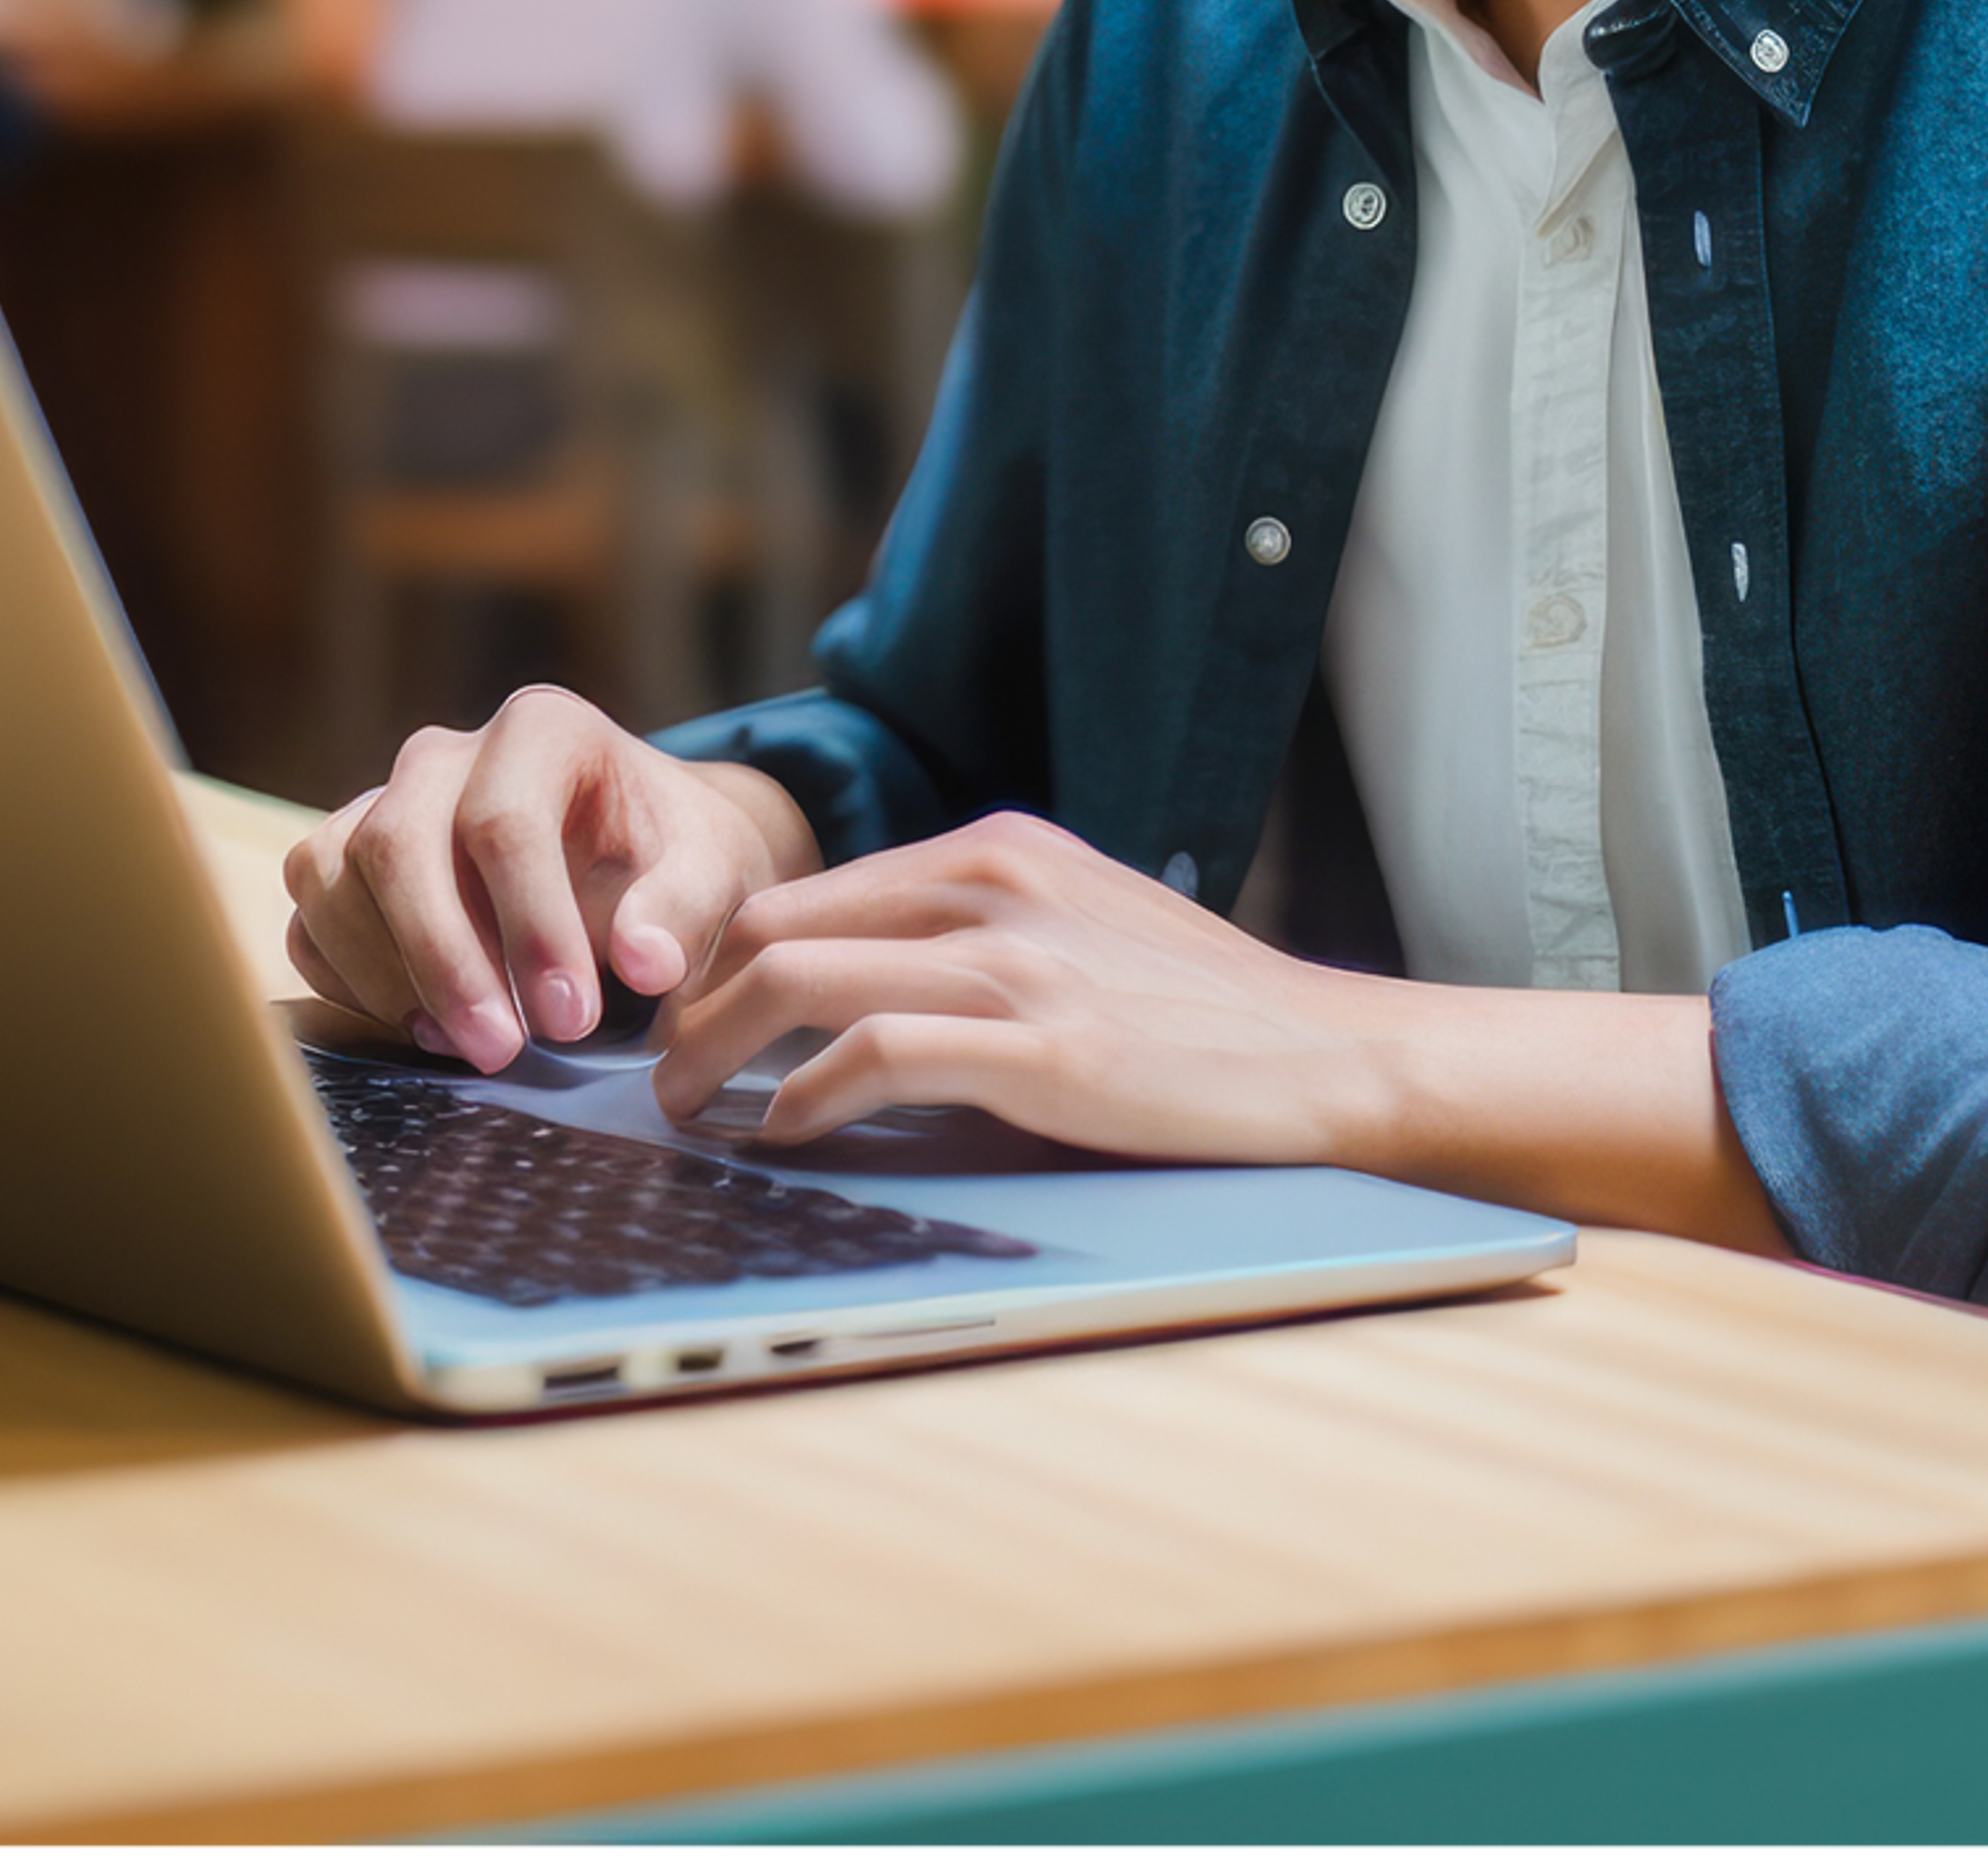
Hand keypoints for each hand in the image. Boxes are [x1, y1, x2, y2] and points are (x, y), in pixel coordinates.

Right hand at [283, 687, 821, 1071]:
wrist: (641, 858)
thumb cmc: (675, 859)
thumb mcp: (712, 873)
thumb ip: (684, 910)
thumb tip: (644, 963)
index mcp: (541, 729)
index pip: (504, 819)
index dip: (529, 926)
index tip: (572, 1019)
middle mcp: (446, 754)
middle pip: (397, 844)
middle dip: (444, 959)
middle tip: (503, 1053)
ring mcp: (384, 802)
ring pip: (333, 876)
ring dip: (389, 977)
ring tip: (470, 1048)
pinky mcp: (345, 865)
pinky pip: (309, 922)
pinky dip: (351, 986)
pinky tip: (427, 1031)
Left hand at [655, 812, 1792, 1255]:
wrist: (1328, 1055)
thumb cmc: (1200, 1014)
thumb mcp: (1079, 926)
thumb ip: (973, 935)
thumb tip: (851, 991)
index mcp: (993, 850)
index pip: (802, 889)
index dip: (717, 961)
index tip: (683, 1024)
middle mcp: (990, 884)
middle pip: (772, 924)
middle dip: (687, 1006)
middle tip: (659, 1079)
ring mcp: (1015, 960)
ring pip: (795, 977)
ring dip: (714, 1054)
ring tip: (688, 1114)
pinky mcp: (1042, 1044)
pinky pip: (871, 1056)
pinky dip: (802, 1100)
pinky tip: (785, 1138)